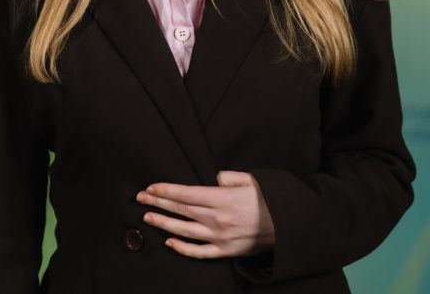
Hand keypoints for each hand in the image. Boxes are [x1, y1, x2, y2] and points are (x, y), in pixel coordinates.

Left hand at [136, 170, 274, 258]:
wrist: (289, 226)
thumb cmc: (270, 200)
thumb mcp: (252, 180)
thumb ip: (229, 176)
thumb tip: (214, 178)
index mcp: (223, 199)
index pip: (186, 193)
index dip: (166, 190)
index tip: (150, 187)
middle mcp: (218, 219)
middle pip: (181, 210)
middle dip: (158, 202)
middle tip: (141, 198)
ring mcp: (221, 237)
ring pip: (185, 231)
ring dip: (164, 223)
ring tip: (148, 217)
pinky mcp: (226, 251)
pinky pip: (199, 252)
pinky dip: (183, 248)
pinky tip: (169, 242)